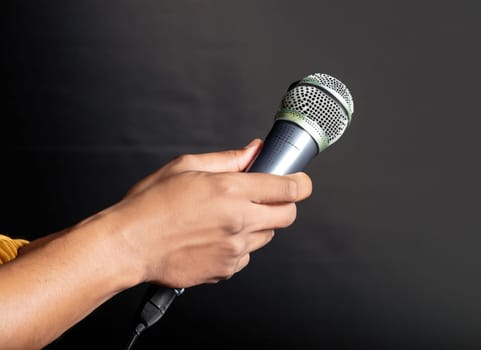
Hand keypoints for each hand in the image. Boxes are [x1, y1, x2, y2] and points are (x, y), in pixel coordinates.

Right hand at [109, 139, 311, 287]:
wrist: (128, 245)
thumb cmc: (150, 204)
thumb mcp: (186, 166)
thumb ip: (228, 159)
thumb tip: (254, 150)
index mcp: (230, 191)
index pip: (288, 188)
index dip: (299, 183)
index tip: (299, 181)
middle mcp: (239, 221)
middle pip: (287, 215)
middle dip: (282, 204)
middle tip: (263, 197)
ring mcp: (234, 250)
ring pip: (267, 236)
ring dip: (257, 224)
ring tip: (226, 217)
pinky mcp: (225, 270)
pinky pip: (246, 256)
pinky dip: (238, 246)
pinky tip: (213, 237)